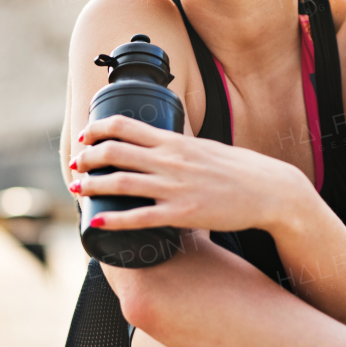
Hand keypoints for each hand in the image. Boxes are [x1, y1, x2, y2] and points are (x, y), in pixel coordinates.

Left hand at [69, 114, 314, 235]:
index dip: (96, 130)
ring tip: (76, 189)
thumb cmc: (238, 169)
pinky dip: (113, 219)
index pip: (124, 125)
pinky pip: (139, 217)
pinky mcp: (182, 213)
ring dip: (91, 185)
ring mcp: (175, 187)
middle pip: (114, 152)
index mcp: (174, 140)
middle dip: (86, 158)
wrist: (270, 191)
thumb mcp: (203, 147)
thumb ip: (177, 146)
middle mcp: (170, 160)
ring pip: (120, 182)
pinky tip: (96, 221)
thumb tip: (155, 144)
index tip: (84, 137)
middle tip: (75, 165)